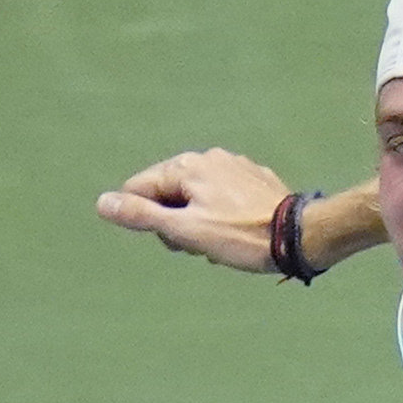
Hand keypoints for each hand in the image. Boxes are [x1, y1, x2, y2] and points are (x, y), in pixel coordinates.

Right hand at [95, 149, 290, 271]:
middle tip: (202, 246)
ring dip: (199, 222)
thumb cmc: (241, 237)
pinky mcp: (254, 178)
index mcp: (185, 166)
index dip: (151, 222)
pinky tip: (238, 233)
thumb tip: (103, 203)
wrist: (299, 236)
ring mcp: (233, 165)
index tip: (179, 241)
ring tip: (223, 242)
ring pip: (196, 197)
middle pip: (168, 193)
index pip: (140, 190)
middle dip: (176, 223)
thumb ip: (143, 216)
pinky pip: (223, 197)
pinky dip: (222, 215)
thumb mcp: (187, 231)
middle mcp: (207, 157)